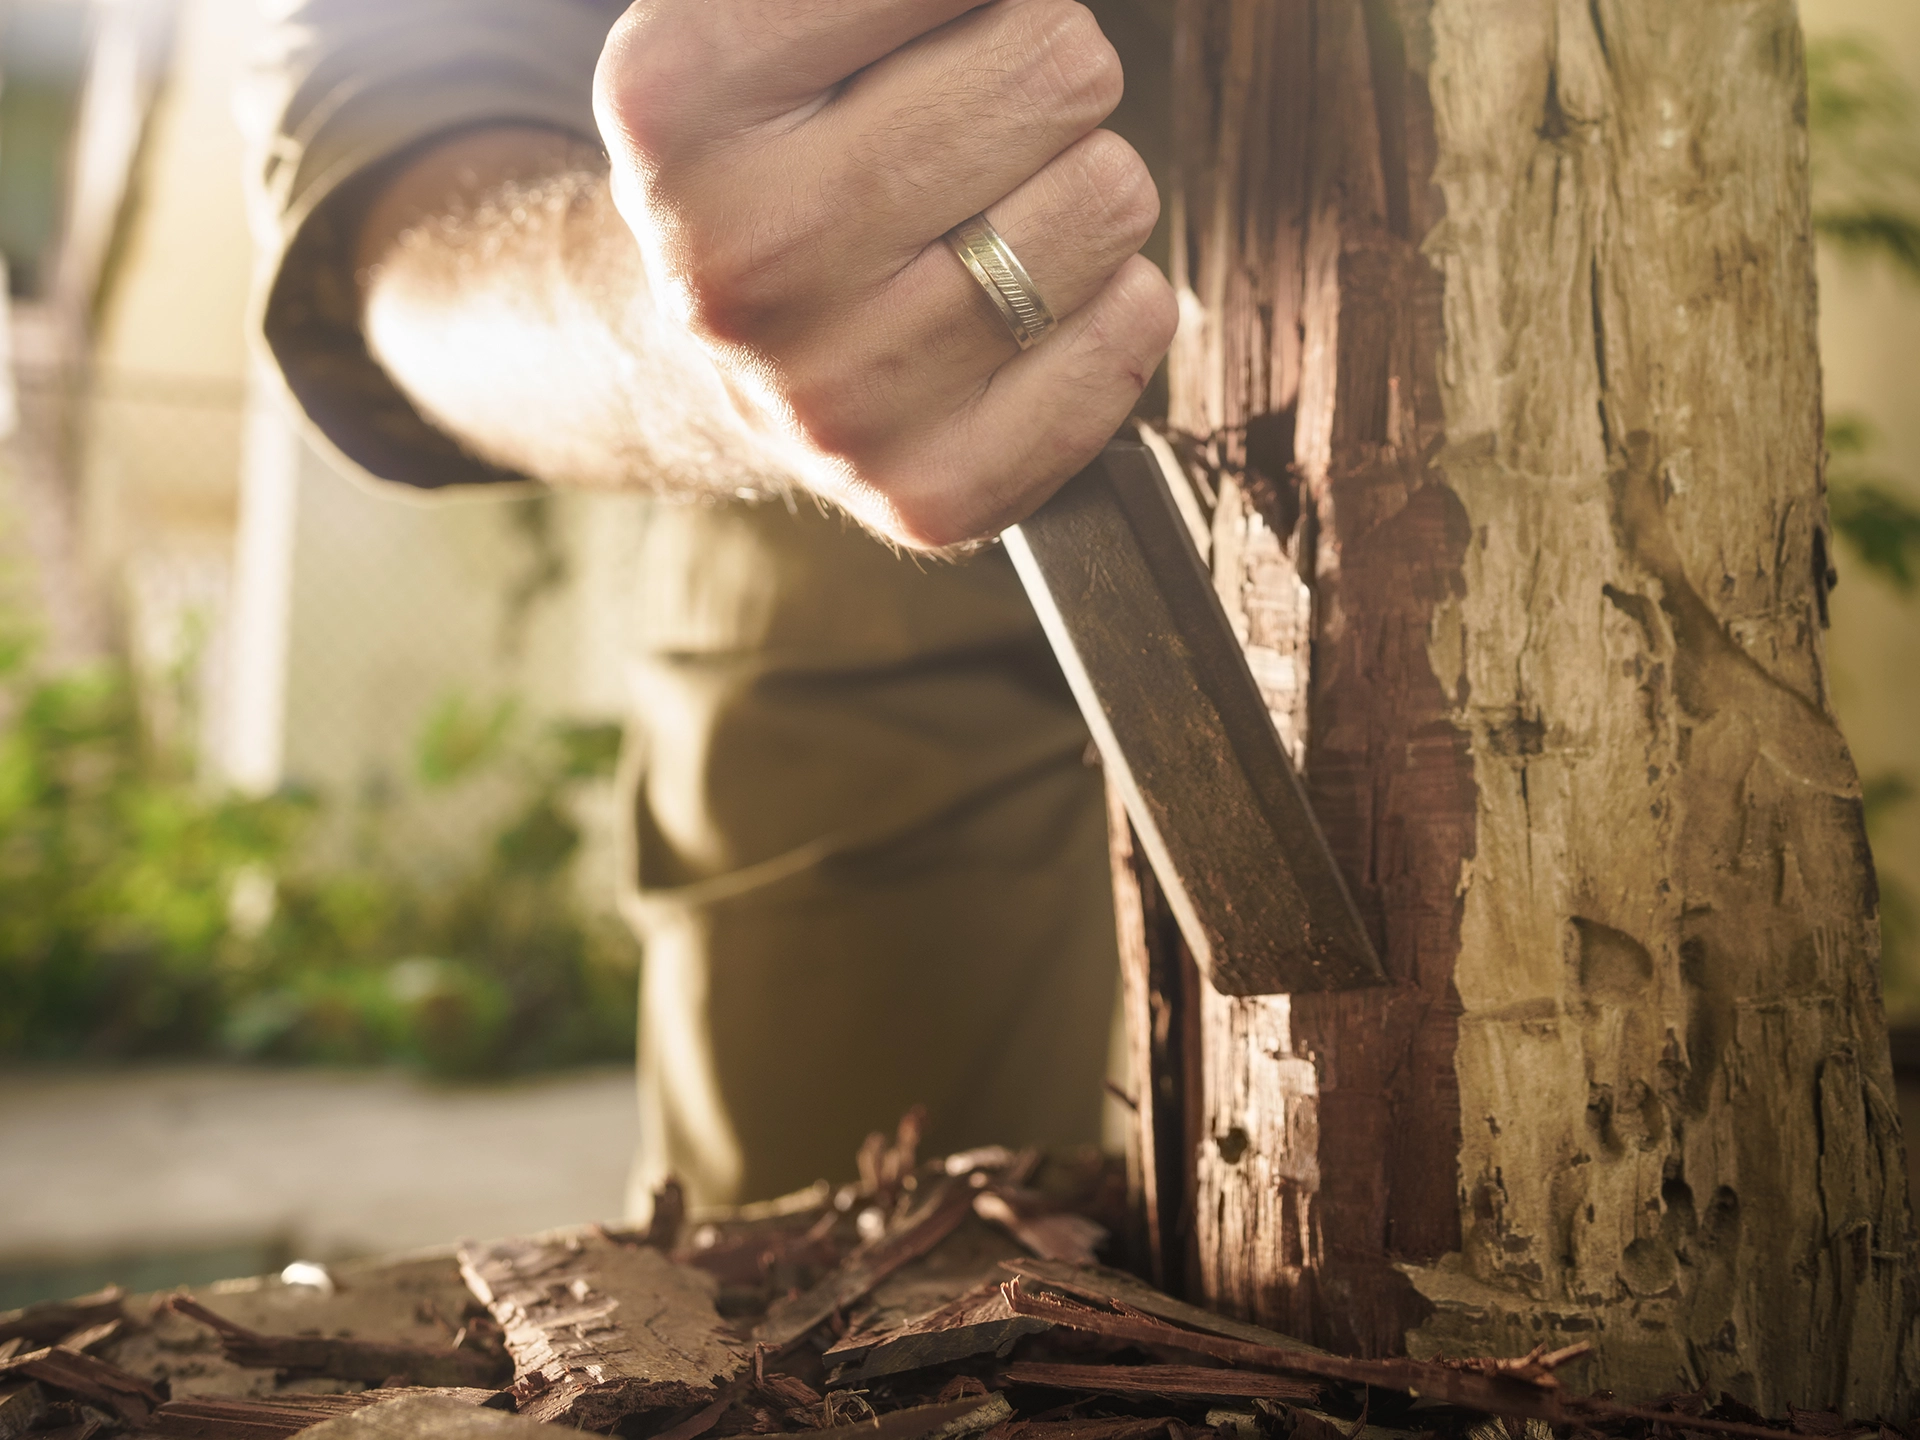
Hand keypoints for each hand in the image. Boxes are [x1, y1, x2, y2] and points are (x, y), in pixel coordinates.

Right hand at [594, 0, 1177, 548]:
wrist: (714, 366)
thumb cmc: (781, 157)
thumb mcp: (772, 20)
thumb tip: (1030, 3)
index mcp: (676, 98)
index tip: (942, 31)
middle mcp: (744, 258)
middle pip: (1060, 65)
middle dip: (1045, 71)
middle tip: (974, 126)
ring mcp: (836, 394)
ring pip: (1112, 196)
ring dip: (1082, 189)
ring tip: (984, 224)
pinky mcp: (930, 491)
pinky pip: (1136, 325)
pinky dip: (1111, 302)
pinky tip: (1019, 314)